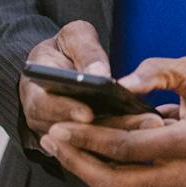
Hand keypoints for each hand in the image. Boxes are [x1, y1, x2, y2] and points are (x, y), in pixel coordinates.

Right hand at [18, 21, 161, 137]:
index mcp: (35, 91)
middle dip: (106, 128)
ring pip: (88, 144)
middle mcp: (43, 120)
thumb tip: (100, 73)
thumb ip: (86, 51)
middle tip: (138, 122)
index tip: (88, 113)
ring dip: (119, 138)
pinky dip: (123, 143)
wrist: (60, 64)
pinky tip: (150, 134)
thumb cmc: (67, 48)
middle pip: (71, 132)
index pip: (43, 106)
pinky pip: (99, 149)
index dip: (65, 110)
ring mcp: (60, 137)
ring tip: (150, 125)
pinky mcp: (79, 145)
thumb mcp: (73, 37)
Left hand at [42, 56, 185, 186]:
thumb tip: (118, 83)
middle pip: (115, 185)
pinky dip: (112, 174)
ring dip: (90, 172)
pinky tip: (93, 155)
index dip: (87, 140)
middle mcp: (184, 177)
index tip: (59, 128)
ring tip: (64, 148)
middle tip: (51, 142)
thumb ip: (156, 72)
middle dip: (77, 165)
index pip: (125, 148)